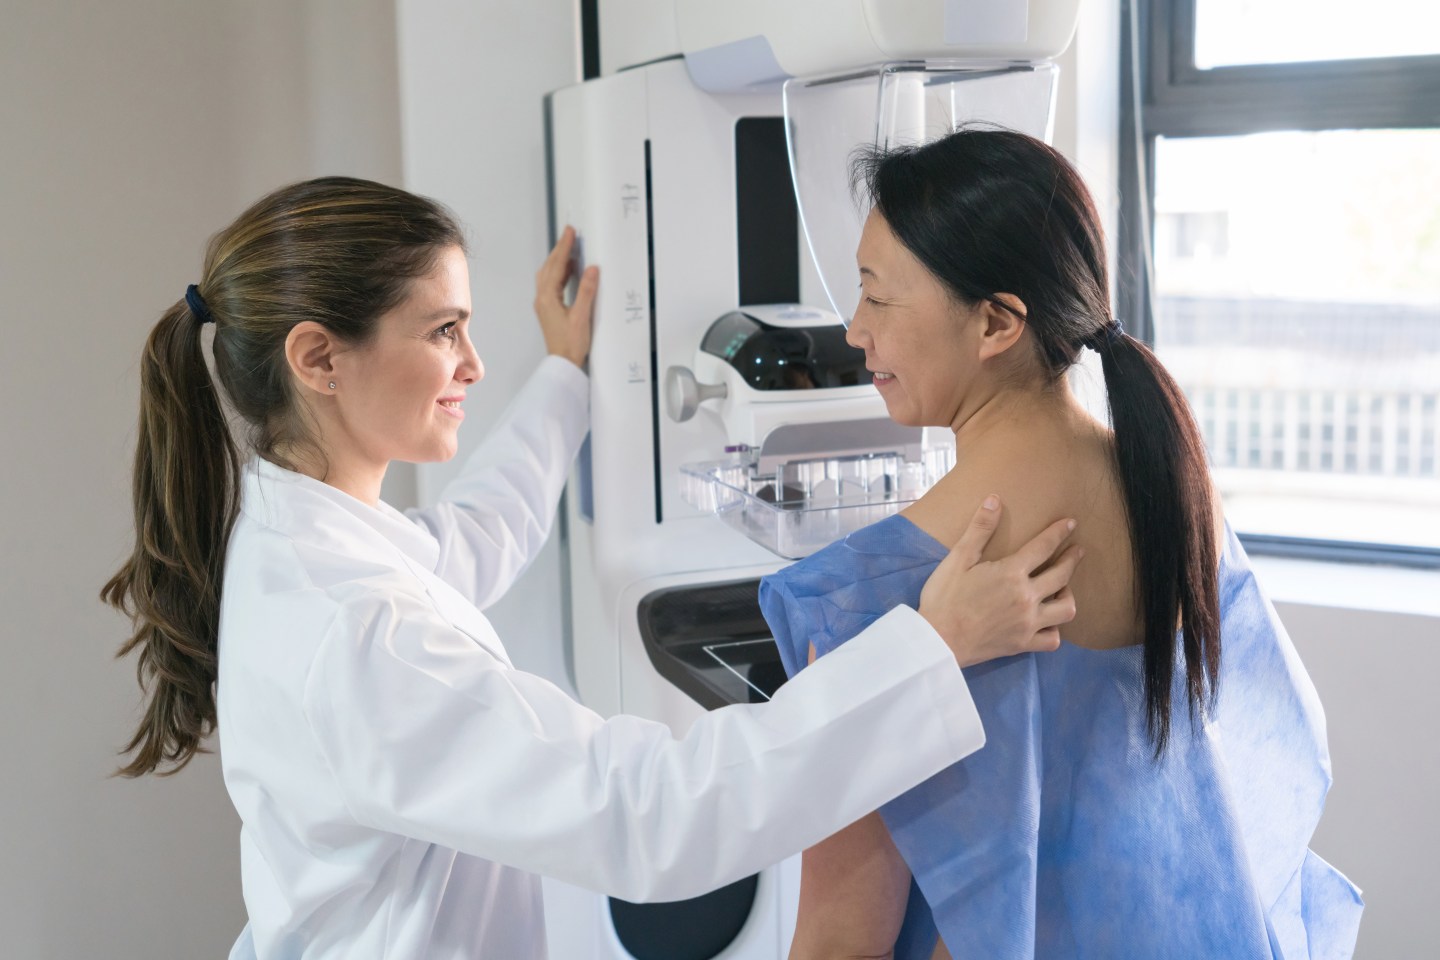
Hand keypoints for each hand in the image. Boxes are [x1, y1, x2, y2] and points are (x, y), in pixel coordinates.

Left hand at [534, 225, 598, 367]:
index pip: (557, 266)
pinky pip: (551, 284)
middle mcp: (542, 298)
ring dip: (557, 261)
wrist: (563, 363)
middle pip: (549, 267)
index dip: (564, 247)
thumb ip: (586, 291)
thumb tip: (591, 268)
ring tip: (570, 250)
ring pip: (548, 275)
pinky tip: (569, 272)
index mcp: (548, 298)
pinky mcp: (548, 310)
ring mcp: (544, 304)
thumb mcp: (582, 316)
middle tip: (569, 235)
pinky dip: (559, 273)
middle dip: (559, 250)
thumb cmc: (572, 343)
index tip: (570, 231)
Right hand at [918, 496, 1081, 667]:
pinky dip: (1054, 630)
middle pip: (1062, 575)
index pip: (1044, 547)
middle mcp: (1027, 597)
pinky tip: (1048, 622)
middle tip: (1077, 551)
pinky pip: (1052, 639)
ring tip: (1063, 588)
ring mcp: (1028, 623)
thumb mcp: (958, 558)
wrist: (937, 640)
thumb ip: (980, 529)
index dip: (1059, 532)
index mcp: (1012, 573)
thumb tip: (995, 499)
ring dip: (1068, 595)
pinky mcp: (1023, 644)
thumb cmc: (944, 597)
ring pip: (1066, 609)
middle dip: (1072, 559)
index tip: (1071, 523)